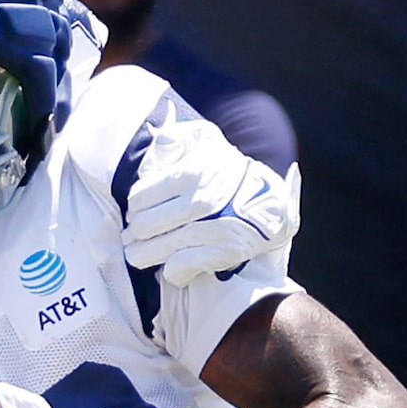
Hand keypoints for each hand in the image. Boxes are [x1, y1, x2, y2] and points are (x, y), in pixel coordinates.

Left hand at [121, 119, 300, 285]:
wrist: (273, 205)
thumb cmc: (231, 173)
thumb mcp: (208, 141)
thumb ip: (179, 136)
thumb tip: (157, 138)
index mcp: (192, 173)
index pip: (140, 196)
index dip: (134, 206)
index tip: (137, 210)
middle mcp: (200, 202)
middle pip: (142, 226)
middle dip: (134, 233)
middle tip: (134, 235)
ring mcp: (210, 230)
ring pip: (153, 251)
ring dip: (141, 255)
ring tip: (138, 254)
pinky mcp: (220, 254)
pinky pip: (177, 268)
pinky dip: (171, 270)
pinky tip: (169, 266)